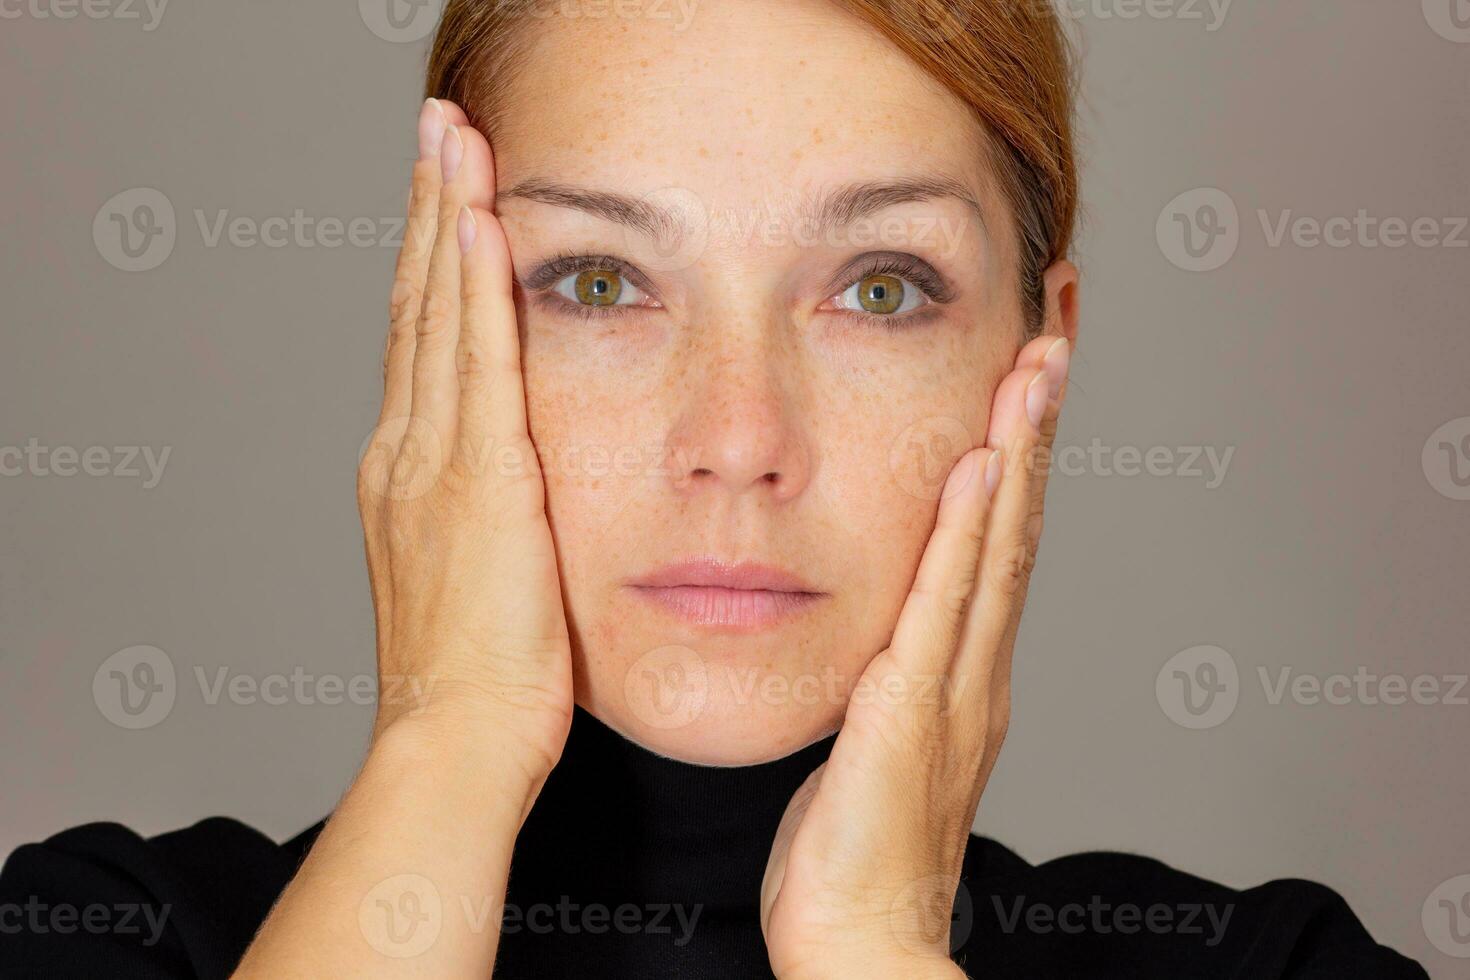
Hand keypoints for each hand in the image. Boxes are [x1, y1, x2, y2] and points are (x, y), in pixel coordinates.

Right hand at [357, 98, 572, 789]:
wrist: (457, 738)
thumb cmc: (480, 676)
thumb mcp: (477, 571)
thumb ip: (488, 506)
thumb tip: (518, 473)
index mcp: (408, 471)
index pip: (420, 339)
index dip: (429, 259)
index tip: (446, 192)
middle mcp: (407, 451)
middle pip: (416, 305)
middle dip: (429, 209)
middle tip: (439, 131)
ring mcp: (433, 461)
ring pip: (437, 315)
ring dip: (446, 219)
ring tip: (454, 141)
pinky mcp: (479, 481)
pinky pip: (477, 363)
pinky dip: (474, 290)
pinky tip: (481, 223)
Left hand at [759, 334, 1070, 978]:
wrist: (863, 942)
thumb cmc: (855, 848)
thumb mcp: (873, 737)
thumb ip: (887, 674)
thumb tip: (878, 631)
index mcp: (960, 667)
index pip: (998, 538)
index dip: (1019, 450)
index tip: (1027, 368)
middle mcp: (974, 666)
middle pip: (1017, 523)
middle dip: (1038, 422)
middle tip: (1059, 326)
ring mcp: (954, 687)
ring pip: (996, 550)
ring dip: (1020, 451)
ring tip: (1037, 363)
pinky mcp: (913, 712)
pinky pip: (943, 608)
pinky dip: (968, 535)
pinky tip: (983, 467)